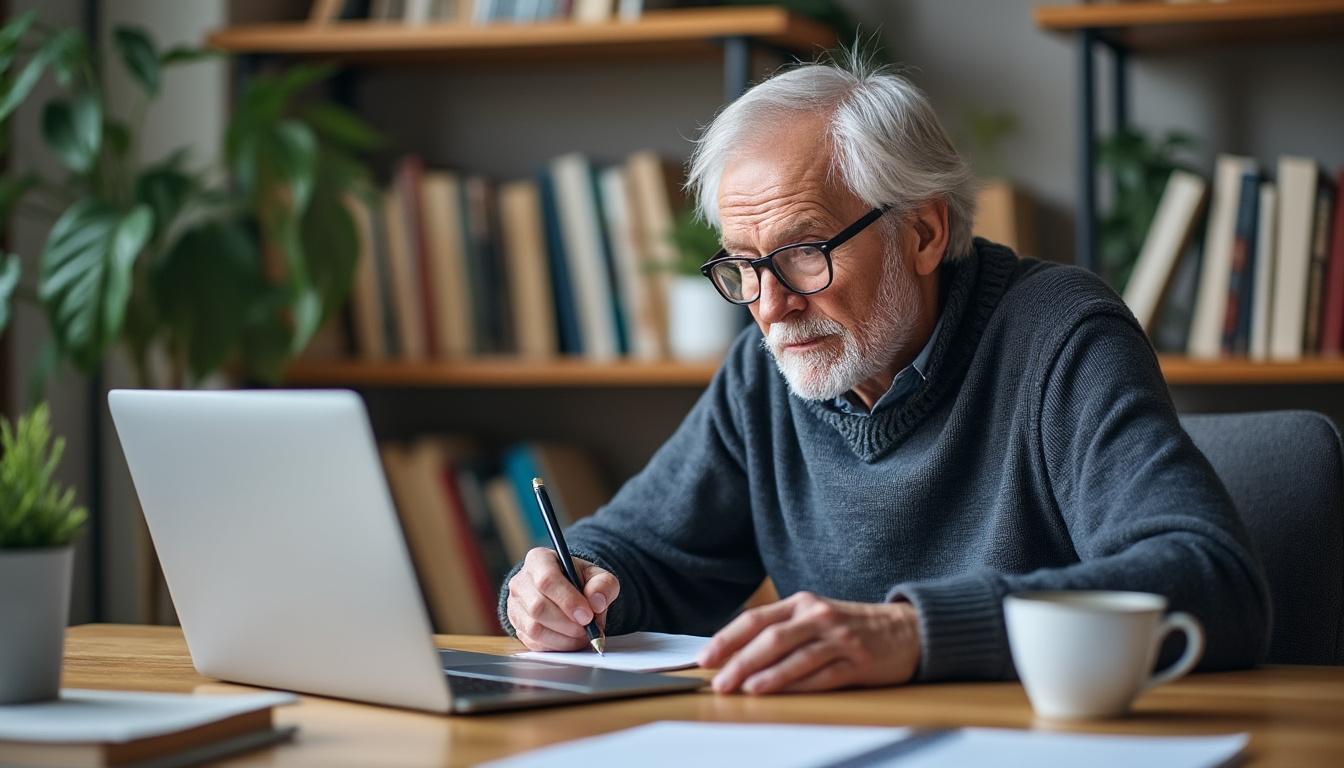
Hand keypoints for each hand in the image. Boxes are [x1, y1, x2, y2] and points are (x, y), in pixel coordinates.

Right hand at [506, 547, 619, 650]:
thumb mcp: (597, 575)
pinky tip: (570, 639)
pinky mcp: (517, 626)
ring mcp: (515, 605)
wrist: (565, 590)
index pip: (547, 580)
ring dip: (563, 638)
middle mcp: (521, 582)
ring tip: (582, 635)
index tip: (587, 616)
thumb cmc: (579, 580)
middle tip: (587, 628)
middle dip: (567, 624)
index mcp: (539, 560)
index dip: (568, 601)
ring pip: (534, 628)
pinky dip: (556, 646)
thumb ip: (603, 585)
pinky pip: (534, 642)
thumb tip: (597, 602)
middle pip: (538, 607)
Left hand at [697, 592, 920, 694]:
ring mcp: (839, 639)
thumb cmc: (851, 625)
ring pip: (796, 657)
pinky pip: (823, 676)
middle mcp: (818, 616)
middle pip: (772, 638)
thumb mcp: (815, 615)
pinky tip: (781, 694)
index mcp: (802, 603)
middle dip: (741, 661)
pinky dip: (799, 686)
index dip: (728, 639)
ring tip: (745, 689)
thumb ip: (781, 629)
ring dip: (767, 675)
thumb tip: (735, 653)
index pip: (756, 619)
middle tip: (720, 681)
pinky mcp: (858, 662)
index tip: (706, 658)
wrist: (907, 629)